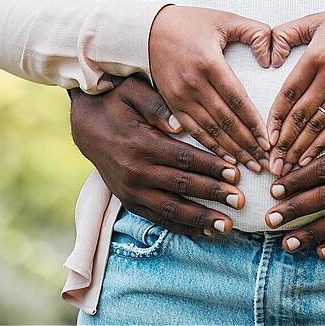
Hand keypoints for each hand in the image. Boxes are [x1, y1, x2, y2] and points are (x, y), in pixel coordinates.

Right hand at [69, 76, 244, 235]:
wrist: (84, 124)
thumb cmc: (115, 103)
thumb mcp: (133, 92)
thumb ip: (158, 105)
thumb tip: (181, 123)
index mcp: (142, 146)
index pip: (184, 159)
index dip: (211, 167)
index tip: (236, 173)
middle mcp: (136, 173)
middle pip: (182, 187)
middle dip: (213, 195)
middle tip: (240, 201)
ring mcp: (131, 191)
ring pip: (171, 210)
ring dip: (200, 220)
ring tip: (227, 226)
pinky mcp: (129, 201)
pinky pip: (158, 218)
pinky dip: (181, 227)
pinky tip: (205, 233)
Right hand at [149, 5, 271, 171]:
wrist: (145, 30)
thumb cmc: (191, 23)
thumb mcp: (226, 19)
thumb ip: (256, 32)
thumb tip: (272, 58)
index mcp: (209, 64)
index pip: (237, 100)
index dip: (254, 123)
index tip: (270, 141)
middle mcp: (193, 84)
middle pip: (225, 121)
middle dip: (247, 144)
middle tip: (266, 161)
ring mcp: (179, 96)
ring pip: (210, 130)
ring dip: (231, 150)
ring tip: (251, 166)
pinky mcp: (170, 103)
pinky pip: (192, 130)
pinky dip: (209, 146)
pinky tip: (225, 159)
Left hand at [265, 6, 324, 174]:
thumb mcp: (315, 19)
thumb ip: (286, 34)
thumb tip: (269, 58)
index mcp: (316, 57)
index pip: (289, 93)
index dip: (276, 118)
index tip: (266, 137)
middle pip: (302, 116)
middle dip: (285, 143)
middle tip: (272, 164)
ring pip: (319, 126)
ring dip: (302, 149)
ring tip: (288, 168)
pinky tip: (313, 158)